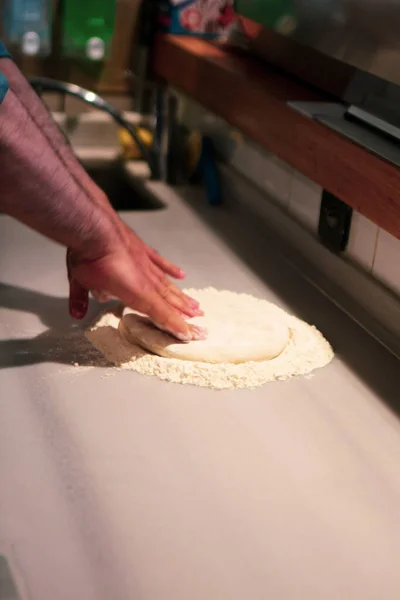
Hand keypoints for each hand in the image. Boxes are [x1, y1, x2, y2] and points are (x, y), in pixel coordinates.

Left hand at [67, 222, 205, 341]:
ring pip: (168, 284)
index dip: (174, 325)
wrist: (95, 228)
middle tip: (197, 321)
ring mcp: (146, 263)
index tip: (187, 335)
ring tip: (194, 305)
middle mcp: (147, 280)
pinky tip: (181, 275)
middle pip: (169, 300)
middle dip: (183, 313)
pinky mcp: (142, 249)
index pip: (161, 314)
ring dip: (181, 296)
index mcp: (137, 293)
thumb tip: (76, 313)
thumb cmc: (89, 258)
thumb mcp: (81, 282)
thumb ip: (81, 298)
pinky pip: (161, 262)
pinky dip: (171, 269)